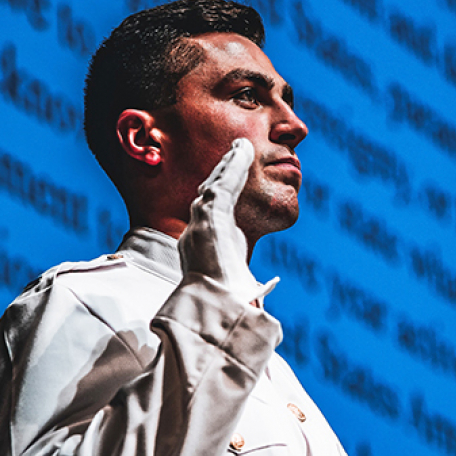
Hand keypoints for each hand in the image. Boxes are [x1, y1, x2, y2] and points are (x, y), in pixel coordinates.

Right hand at [178, 139, 277, 303]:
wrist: (213, 305)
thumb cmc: (224, 304)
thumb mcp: (235, 291)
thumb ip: (244, 288)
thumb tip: (260, 300)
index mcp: (202, 250)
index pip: (211, 217)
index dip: (221, 197)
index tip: (227, 185)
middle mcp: (196, 234)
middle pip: (209, 195)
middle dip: (223, 175)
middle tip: (235, 156)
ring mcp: (200, 223)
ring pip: (215, 185)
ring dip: (228, 166)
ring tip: (240, 149)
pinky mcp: (209, 215)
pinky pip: (223, 184)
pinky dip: (234, 166)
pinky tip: (243, 151)